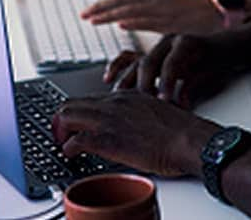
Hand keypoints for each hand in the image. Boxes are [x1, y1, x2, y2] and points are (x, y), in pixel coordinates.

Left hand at [52, 90, 220, 176]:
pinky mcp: (110, 140)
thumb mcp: (156, 111)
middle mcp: (114, 103)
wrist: (190, 140)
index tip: (76, 124)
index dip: (79, 113)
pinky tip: (71, 154)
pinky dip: (68, 148)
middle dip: (61, 120)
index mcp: (126, 96)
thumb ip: (139, 113)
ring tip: (62, 143)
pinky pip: (76, 141)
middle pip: (72, 103)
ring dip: (60, 131)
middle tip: (61, 134)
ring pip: (67, 115)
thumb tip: (132, 126)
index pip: (90, 99)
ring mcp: (110, 120)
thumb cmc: (181, 131)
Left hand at [80, 0, 221, 34]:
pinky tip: (121, 25)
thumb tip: (122, 20)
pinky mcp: (170, 21)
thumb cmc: (189, 11)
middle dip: (99, 5)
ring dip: (109, 14)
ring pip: (130, 9)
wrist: (214, 11)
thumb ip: (144, 10)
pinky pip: (149, 21)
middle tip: (82, 12)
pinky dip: (133, 22)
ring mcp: (161, 8)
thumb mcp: (163, 6)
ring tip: (93, 20)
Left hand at [104, 25, 250, 109]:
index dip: (118, 72)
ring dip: (157, 85)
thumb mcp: (184, 77)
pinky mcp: (197, 44)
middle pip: (143, 62)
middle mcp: (165, 44)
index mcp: (159, 51)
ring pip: (161, 62)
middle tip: (130, 104)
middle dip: (135, 84)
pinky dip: (180, 83)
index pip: (131, 59)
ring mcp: (181, 42)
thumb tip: (151, 109)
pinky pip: (184, 65)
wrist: (236, 47)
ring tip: (154, 102)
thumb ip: (168, 88)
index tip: (109, 86)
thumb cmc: (208, 64)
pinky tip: (179, 99)